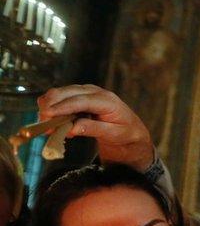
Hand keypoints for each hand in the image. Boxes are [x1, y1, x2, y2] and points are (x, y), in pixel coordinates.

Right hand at [37, 85, 154, 169]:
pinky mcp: (78, 95)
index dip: (62, 107)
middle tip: (43, 123)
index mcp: (107, 100)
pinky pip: (60, 98)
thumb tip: (72, 128)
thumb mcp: (115, 134)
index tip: (47, 114)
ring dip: (49, 107)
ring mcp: (85, 92)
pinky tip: (54, 123)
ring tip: (47, 126)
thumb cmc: (125, 132)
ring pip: (60, 93)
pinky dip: (52, 108)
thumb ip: (94, 129)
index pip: (81, 100)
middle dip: (50, 106)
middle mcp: (95, 92)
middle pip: (66, 93)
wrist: (131, 130)